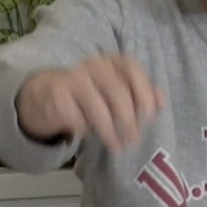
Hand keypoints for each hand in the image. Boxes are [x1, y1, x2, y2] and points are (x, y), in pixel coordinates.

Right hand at [15, 54, 164, 151]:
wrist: (44, 93)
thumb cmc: (90, 93)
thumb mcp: (116, 88)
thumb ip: (140, 92)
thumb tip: (161, 101)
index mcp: (113, 60)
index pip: (134, 71)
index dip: (145, 93)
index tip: (150, 116)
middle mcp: (95, 65)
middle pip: (119, 94)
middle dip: (129, 121)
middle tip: (133, 140)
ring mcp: (74, 78)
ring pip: (99, 110)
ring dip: (110, 133)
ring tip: (117, 146)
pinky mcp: (57, 95)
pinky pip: (78, 120)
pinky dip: (86, 131)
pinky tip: (88, 134)